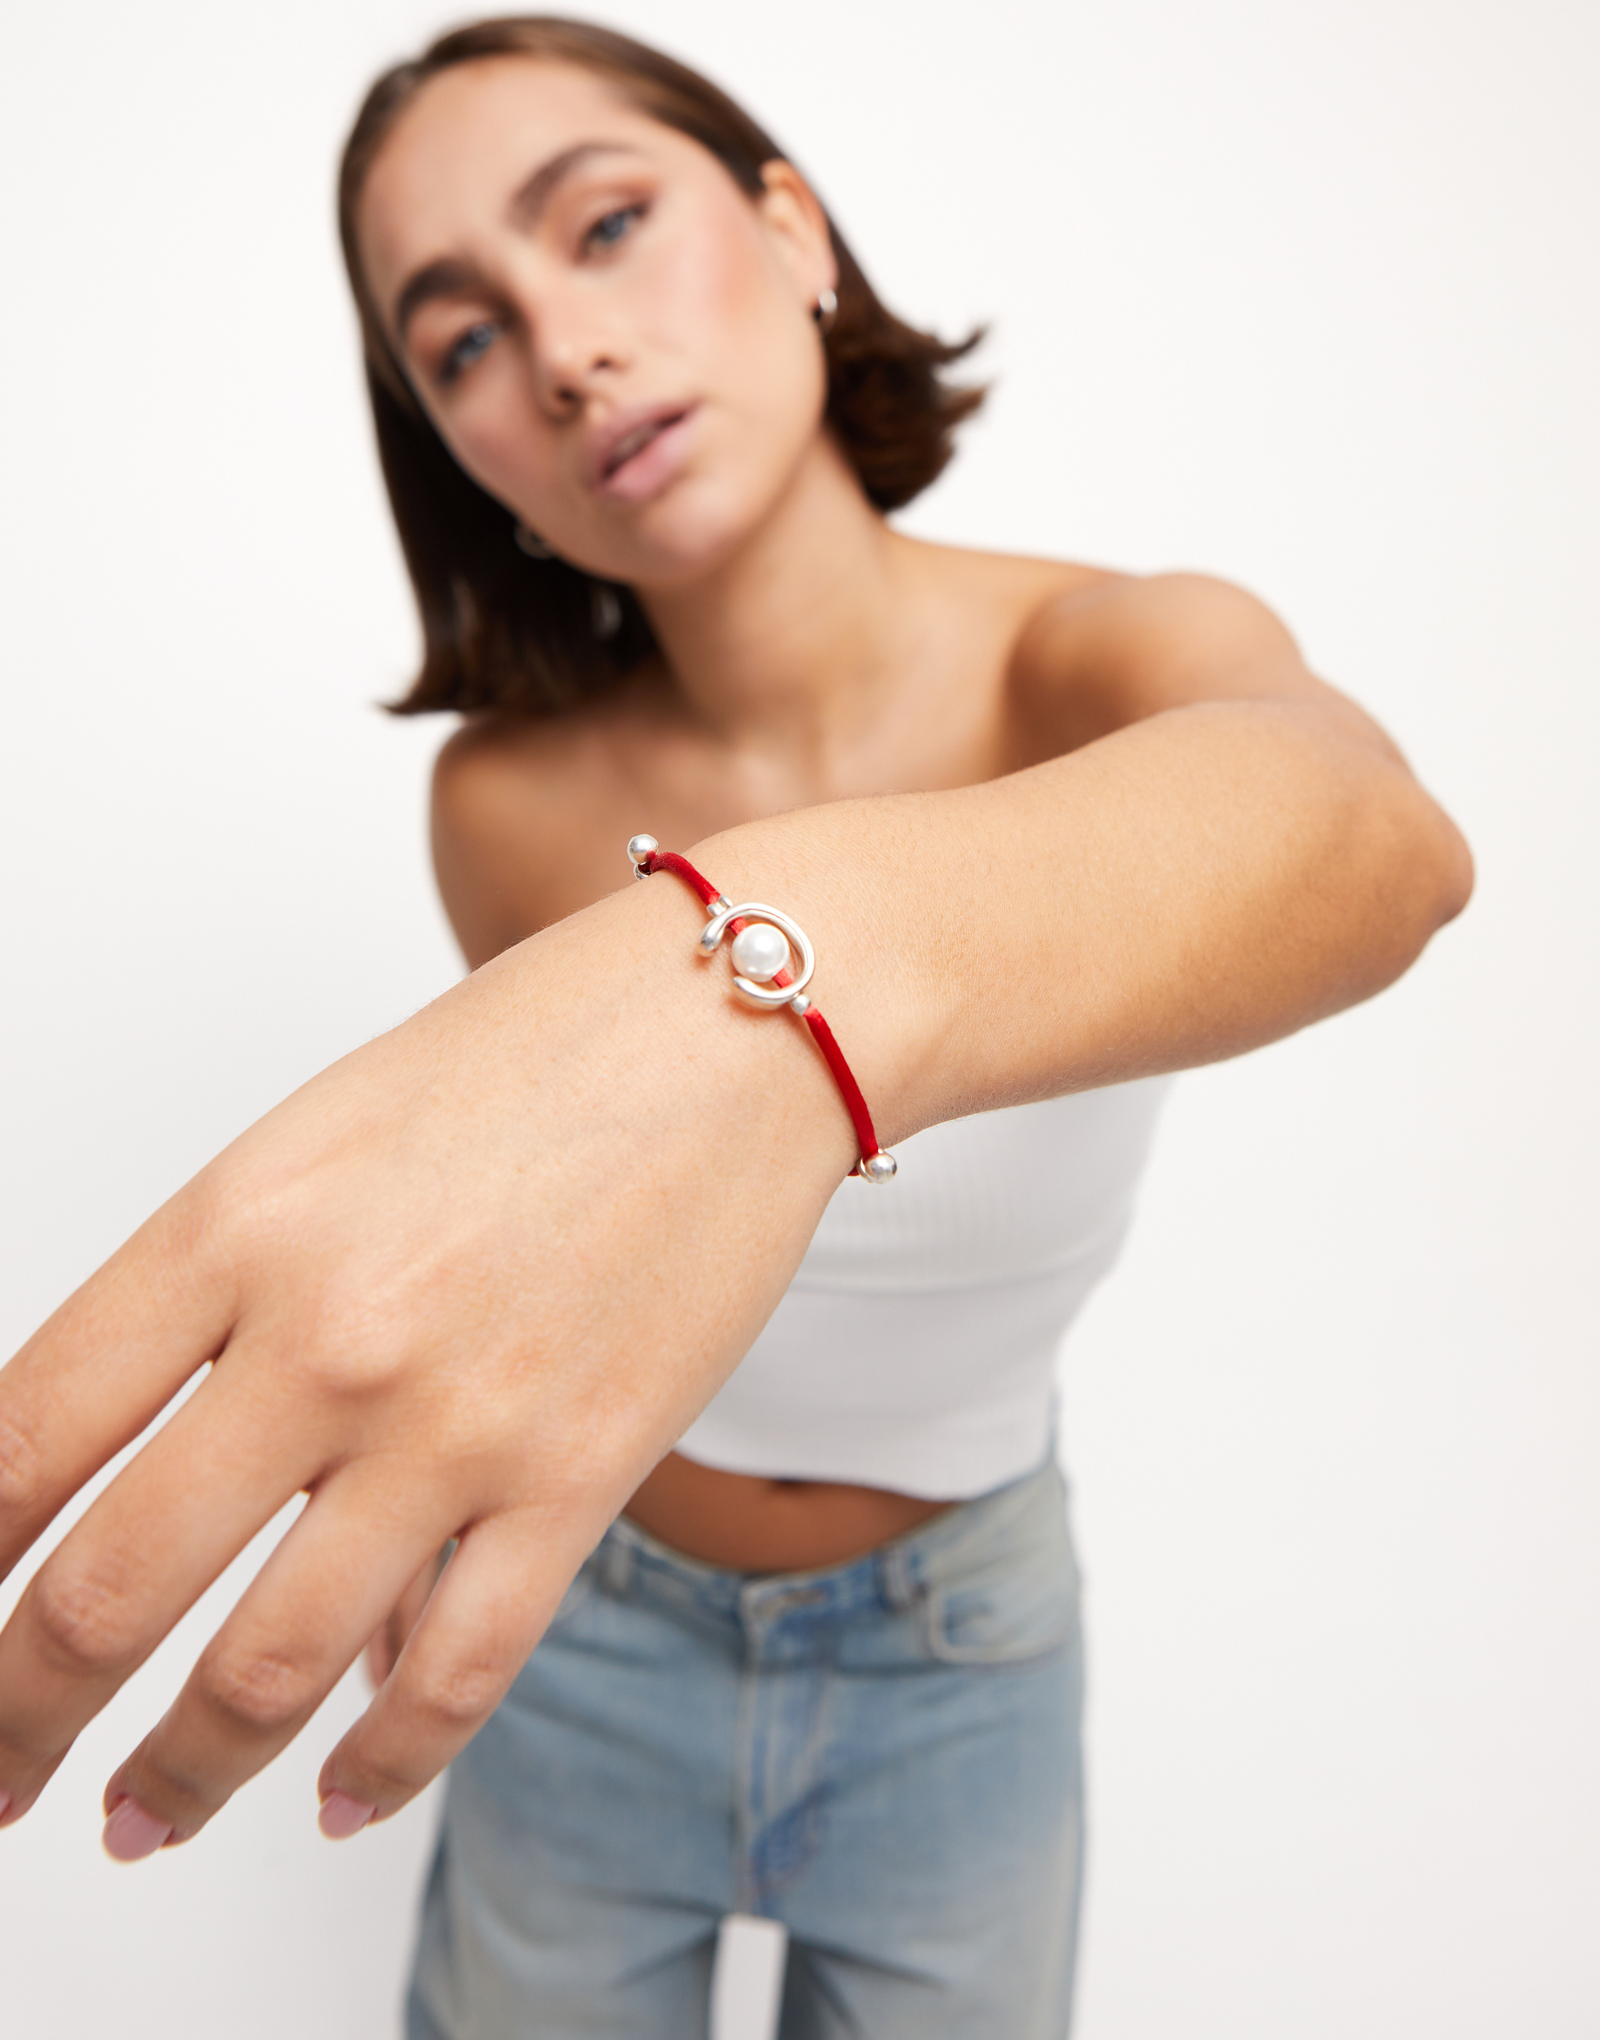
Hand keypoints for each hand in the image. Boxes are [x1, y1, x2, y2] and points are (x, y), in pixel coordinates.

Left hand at [0, 862, 860, 1856]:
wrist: (736, 1026)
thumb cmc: (535, 1057)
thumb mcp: (320, 1138)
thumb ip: (221, 1297)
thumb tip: (147, 1461)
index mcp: (238, 1224)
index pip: (27, 1437)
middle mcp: (329, 1334)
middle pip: (106, 1589)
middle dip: (18, 1715)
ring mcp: (458, 1419)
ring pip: (266, 1669)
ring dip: (179, 1776)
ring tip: (141, 1816)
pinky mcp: (582, 1476)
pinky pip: (453, 1676)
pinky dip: (379, 1769)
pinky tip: (337, 1799)